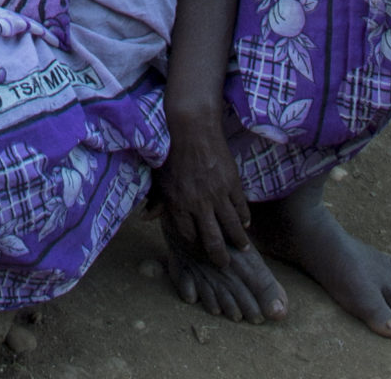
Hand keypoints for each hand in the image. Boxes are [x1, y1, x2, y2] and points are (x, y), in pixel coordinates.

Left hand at [156, 110, 250, 267]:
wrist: (191, 125)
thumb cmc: (170, 150)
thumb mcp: (158, 177)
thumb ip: (155, 200)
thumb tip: (145, 219)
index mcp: (178, 203)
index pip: (189, 236)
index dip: (195, 245)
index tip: (200, 249)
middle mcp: (199, 203)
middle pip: (213, 241)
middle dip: (220, 257)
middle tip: (224, 264)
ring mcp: (218, 194)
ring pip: (232, 227)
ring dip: (239, 241)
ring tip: (242, 249)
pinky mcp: (232, 182)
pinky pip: (241, 208)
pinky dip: (245, 218)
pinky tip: (245, 223)